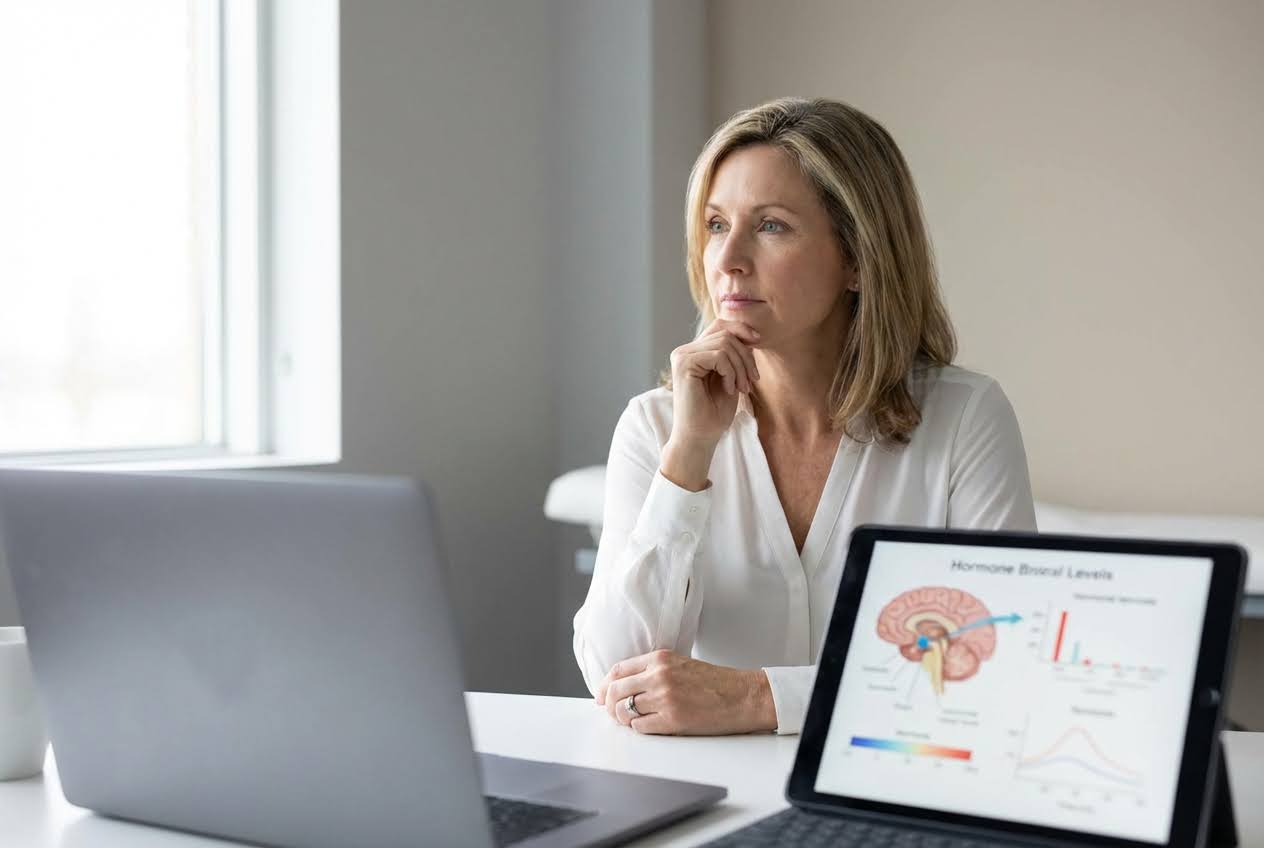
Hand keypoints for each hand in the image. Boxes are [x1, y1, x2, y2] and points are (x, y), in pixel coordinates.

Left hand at [595, 650, 776, 734]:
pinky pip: (641, 727)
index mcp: (660, 659)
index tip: (601, 695)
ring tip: (630, 721)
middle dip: (608, 704)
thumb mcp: (680, 664)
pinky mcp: (672, 719)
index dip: (604, 685)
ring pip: (624, 711)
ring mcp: (665, 698)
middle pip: (615, 690)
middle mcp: (659, 676)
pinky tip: (647, 726)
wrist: (742, 695)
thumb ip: (653, 670)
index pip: (618, 670)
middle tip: (611, 712)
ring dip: (623, 719)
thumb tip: (623, 685)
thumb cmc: (714, 682)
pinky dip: (639, 729)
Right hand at [662, 319, 760, 488]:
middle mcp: (685, 351)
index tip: (758, 343)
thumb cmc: (714, 413)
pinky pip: (719, 355)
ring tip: (741, 388)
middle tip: (751, 382)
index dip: (742, 329)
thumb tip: (750, 333)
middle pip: (726, 333)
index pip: (720, 325)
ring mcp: (682, 356)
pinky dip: (731, 372)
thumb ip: (734, 355)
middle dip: (745, 357)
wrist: (700, 437)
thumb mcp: (731, 377)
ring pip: (725, 343)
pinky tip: (729, 389)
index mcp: (694, 351)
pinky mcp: (684, 365)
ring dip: (740, 367)